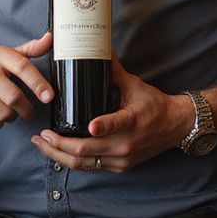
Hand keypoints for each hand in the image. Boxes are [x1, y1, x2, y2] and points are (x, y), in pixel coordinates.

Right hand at [0, 32, 52, 129]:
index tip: (49, 96)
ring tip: (9, 110)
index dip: (38, 83)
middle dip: (26, 109)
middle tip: (28, 110)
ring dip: (11, 117)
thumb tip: (50, 38)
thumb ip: (31, 49)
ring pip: (2, 113)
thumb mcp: (9, 55)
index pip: (22, 67)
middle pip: (13, 97)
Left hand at [30, 54, 193, 172]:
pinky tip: (57, 153)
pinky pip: (91, 168)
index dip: (102, 127)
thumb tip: (100, 49)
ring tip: (42, 145)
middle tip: (41, 135)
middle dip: (60, 145)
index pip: (116, 124)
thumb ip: (114, 71)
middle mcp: (126, 144)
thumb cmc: (154, 104)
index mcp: (133, 120)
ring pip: (85, 164)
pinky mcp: (120, 167)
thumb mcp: (135, 85)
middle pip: (88, 150)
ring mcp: (122, 159)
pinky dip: (72, 161)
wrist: (175, 126)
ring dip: (60, 156)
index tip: (88, 126)